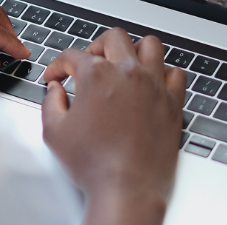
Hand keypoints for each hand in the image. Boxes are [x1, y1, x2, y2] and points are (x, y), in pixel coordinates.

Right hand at [40, 29, 185, 223]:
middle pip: (114, 38)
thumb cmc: (94, 164)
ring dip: (133, 50)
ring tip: (123, 64)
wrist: (126, 188)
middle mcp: (128, 74)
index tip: (56, 76)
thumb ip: (50, 103)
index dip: (58, 65)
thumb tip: (55, 91)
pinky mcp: (172, 103)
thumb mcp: (54, 132)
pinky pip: (176, 73)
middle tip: (89, 62)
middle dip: (96, 46)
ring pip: (150, 45)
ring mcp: (154, 86)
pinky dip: (164, 73)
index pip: (73, 56)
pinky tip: (151, 83)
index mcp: (97, 76)